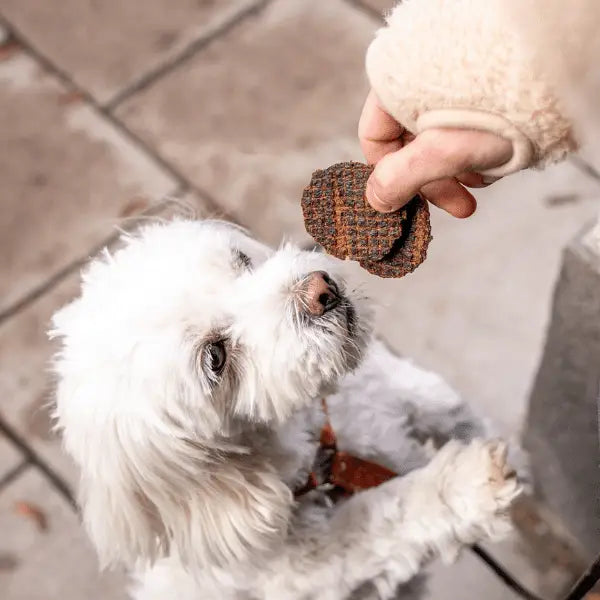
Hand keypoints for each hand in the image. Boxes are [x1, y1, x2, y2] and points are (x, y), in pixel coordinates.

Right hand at [358, 90, 513, 216]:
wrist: (555, 73)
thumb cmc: (498, 106)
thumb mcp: (441, 150)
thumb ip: (402, 178)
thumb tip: (376, 202)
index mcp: (397, 88)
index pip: (375, 139)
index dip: (390, 178)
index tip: (413, 202)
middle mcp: (418, 85)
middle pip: (409, 144)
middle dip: (434, 181)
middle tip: (459, 206)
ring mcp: (447, 87)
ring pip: (438, 140)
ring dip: (457, 170)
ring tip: (484, 181)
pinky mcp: (476, 91)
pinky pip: (463, 128)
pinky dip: (475, 152)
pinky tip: (495, 165)